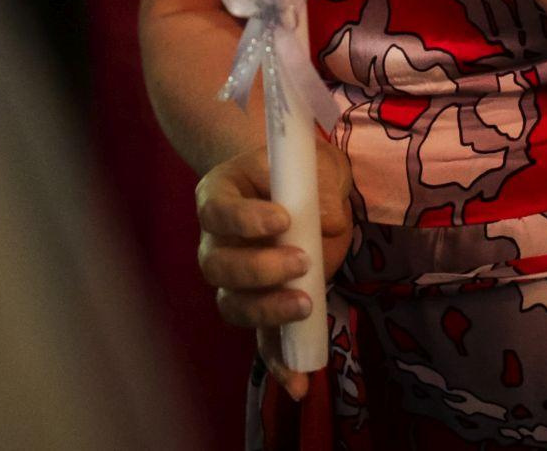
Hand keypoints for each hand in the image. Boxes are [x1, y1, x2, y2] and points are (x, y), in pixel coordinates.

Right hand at [194, 133, 359, 400]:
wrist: (298, 187)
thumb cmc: (301, 171)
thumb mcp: (316, 163)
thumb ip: (323, 184)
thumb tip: (329, 223)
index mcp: (220, 195)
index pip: (218, 211)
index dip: (244, 220)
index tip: (282, 219)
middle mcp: (216, 242)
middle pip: (217, 266)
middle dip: (258, 269)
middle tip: (301, 261)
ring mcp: (235, 280)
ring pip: (233, 305)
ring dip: (266, 310)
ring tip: (305, 306)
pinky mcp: (261, 308)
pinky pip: (261, 340)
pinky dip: (279, 362)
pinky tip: (298, 382)